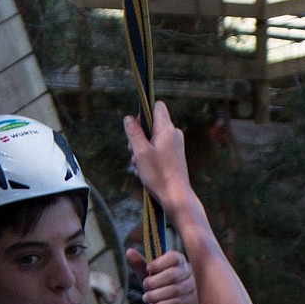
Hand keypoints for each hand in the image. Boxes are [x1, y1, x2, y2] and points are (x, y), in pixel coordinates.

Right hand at [122, 101, 194, 215]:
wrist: (176, 198)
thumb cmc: (159, 175)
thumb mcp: (140, 152)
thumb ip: (134, 132)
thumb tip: (128, 118)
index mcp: (167, 129)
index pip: (157, 106)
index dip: (144, 112)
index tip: (136, 127)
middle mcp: (173, 134)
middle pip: (151, 124)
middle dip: (138, 137)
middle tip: (133, 152)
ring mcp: (174, 146)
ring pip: (152, 140)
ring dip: (141, 151)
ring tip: (139, 167)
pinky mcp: (173, 157)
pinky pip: (157, 151)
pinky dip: (148, 159)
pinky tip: (144, 173)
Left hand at [130, 242, 197, 303]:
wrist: (173, 302)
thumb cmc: (160, 283)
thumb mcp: (149, 273)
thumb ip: (139, 263)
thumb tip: (129, 251)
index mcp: (178, 260)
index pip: (173, 257)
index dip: (159, 263)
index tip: (148, 268)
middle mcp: (188, 271)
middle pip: (173, 275)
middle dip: (155, 282)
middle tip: (145, 286)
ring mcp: (191, 286)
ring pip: (175, 290)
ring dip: (157, 295)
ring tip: (146, 298)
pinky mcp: (191, 300)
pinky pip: (177, 302)